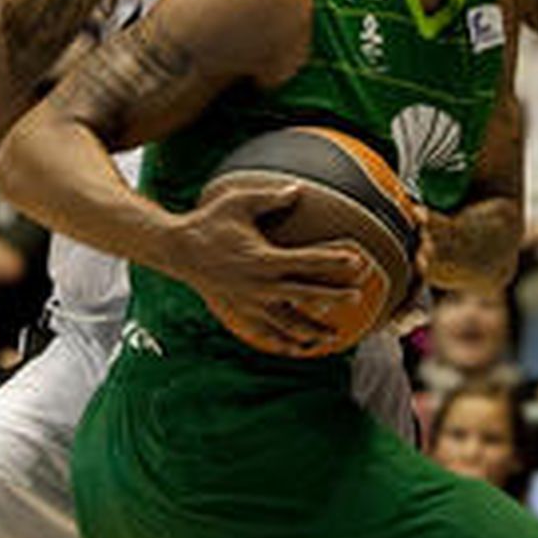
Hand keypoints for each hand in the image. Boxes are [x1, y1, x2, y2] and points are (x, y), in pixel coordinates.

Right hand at [174, 182, 368, 355]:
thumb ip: (272, 197)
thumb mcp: (238, 202)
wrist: (178, 250)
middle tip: (357, 296)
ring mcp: (250, 303)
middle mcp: (261, 286)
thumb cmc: (209, 221)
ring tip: (334, 336)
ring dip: (313, 330)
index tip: (359, 262)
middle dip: (335, 296)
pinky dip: (284, 343)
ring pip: (289, 324)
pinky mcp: (239, 313)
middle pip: (307, 295)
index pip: (309, 262)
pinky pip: (265, 334)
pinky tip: (299, 348)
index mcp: (265, 259)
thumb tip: (299, 189)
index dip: (335, 262)